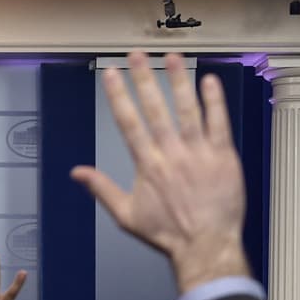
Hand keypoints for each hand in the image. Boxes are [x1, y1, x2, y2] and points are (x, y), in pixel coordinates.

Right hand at [70, 52, 248, 291]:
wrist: (205, 244)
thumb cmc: (165, 233)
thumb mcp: (126, 215)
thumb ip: (102, 189)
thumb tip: (77, 173)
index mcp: (147, 166)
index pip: (129, 124)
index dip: (119, 97)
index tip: (111, 74)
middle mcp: (170, 154)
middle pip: (155, 109)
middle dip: (145, 79)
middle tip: (137, 55)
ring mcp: (199, 153)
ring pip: (187, 110)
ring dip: (178, 81)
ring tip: (172, 57)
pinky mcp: (223, 156)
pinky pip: (218, 122)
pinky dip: (214, 101)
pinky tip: (208, 80)